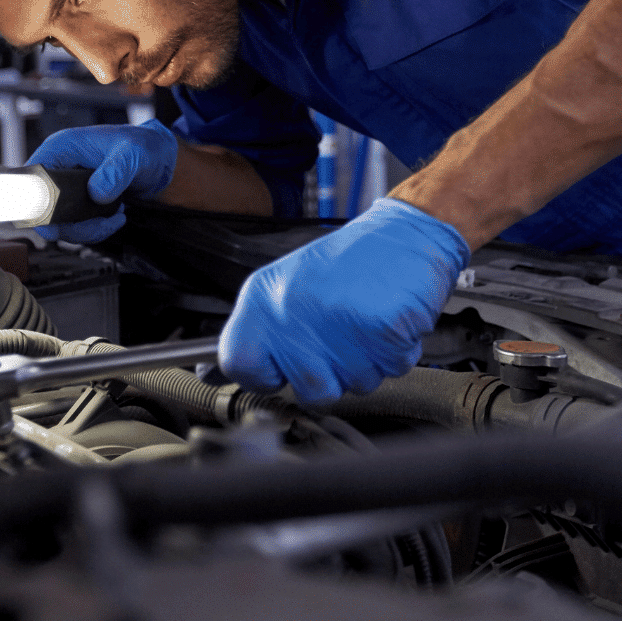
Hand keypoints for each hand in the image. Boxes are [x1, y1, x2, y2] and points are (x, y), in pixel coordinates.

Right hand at [25, 119, 177, 242]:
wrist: (159, 159)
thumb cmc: (143, 145)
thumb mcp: (132, 154)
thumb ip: (115, 171)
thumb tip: (97, 193)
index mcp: (62, 149)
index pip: (32, 178)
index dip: (36, 204)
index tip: (53, 226)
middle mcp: (61, 168)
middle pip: (43, 208)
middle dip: (69, 224)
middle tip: (96, 225)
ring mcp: (69, 187)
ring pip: (60, 222)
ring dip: (86, 229)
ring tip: (114, 219)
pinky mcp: (80, 201)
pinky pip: (76, 225)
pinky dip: (95, 229)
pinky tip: (116, 218)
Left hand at [219, 197, 469, 403]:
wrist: (407, 231)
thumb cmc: (352, 260)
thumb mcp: (288, 285)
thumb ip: (258, 331)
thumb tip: (215, 372)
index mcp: (265, 296)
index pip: (238, 363)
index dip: (263, 374)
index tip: (279, 367)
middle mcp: (295, 309)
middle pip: (308, 389)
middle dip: (333, 373)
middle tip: (342, 334)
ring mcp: (338, 322)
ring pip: (355, 385)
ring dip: (368, 362)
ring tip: (366, 319)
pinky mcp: (381, 329)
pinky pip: (392, 369)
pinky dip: (398, 351)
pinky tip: (388, 318)